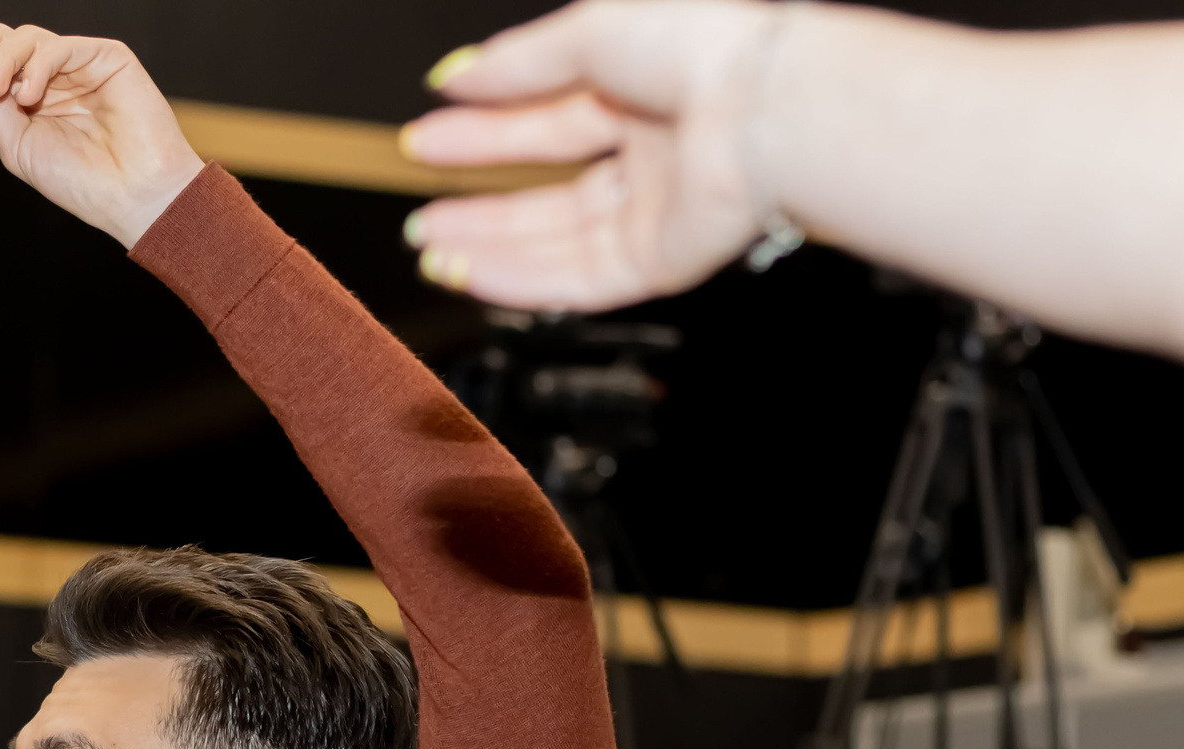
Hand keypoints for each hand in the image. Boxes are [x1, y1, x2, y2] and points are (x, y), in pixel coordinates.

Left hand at [0, 23, 203, 247]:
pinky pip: (60, 46)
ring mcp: (78, 65)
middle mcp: (50, 77)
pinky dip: (39, 65)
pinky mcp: (105, 57)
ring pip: (27, 39)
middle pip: (2, 41)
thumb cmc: (81, 182)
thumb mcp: (16, 146)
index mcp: (28, 98)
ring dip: (1, 59)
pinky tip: (29, 94)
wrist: (132, 196)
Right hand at [399, 0, 783, 310]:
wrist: (763, 107)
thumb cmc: (699, 48)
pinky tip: (470, 274)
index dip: (483, 132)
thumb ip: (515, 64)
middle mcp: (652, 151)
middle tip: (419, 212)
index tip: (426, 140)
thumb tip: (454, 75)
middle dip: (479, 203)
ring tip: (428, 249)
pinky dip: (520, 279)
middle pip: (547, 190)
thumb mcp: (586, 33)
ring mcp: (657, 209)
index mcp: (642, 85)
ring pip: (557, 241)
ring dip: (489, 248)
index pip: (546, 117)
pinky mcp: (661, 260)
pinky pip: (579, 278)